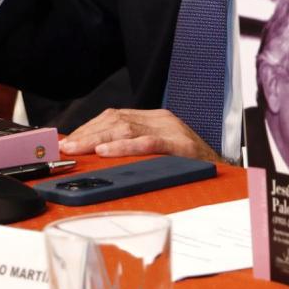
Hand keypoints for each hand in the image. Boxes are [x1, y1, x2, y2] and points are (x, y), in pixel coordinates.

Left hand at [59, 108, 223, 162]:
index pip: (114, 116)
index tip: (69, 141)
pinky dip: (124, 148)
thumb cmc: (188, 166)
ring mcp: (171, 131)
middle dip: (87, 134)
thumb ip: (133, 146)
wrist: (222, 172)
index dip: (88, 128)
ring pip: (127, 129)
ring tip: (79, 149)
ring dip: (97, 140)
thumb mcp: (158, 151)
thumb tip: (96, 153)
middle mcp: (161, 120)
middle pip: (116, 120)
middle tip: (66, 148)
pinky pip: (147, 144)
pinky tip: (106, 153)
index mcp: (155, 119)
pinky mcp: (179, 145)